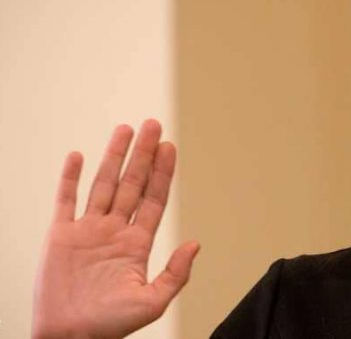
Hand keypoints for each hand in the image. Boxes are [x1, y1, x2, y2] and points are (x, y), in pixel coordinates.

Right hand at [32, 120, 198, 338]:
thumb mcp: (152, 302)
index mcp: (136, 244)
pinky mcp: (60, 236)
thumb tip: (195, 244)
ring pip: (103, 184)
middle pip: (132, 183)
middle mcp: (114, 231)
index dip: (163, 173)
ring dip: (113, 156)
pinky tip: (78, 155)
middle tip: (153, 125)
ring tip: (126, 129)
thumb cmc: (109, 326)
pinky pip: (65, 201)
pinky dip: (70, 178)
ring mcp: (87, 231)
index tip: (170, 147)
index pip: (154, 199)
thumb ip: (175, 273)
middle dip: (143, 154)